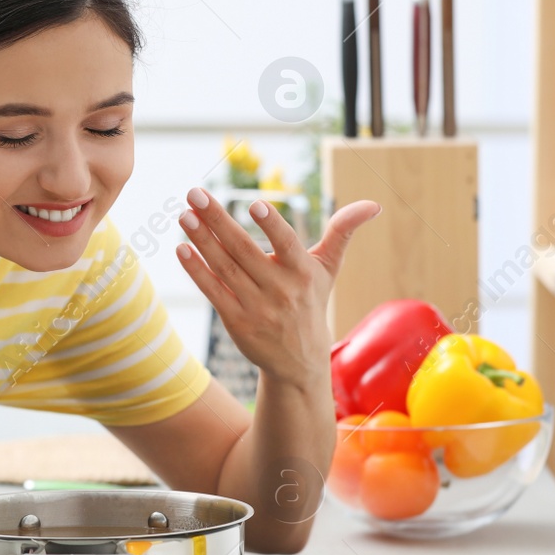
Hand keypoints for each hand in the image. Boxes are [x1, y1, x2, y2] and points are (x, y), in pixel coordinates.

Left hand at [175, 187, 380, 390]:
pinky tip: (182, 248)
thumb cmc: (311, 303)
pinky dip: (196, 271)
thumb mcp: (328, 269)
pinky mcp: (236, 323)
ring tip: (184, 215)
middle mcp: (280, 290)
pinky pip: (213, 292)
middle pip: (244, 250)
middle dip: (217, 219)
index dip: (271, 225)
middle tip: (194, 193)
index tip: (254, 204)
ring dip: (201, 240)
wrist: (300, 361)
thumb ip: (342, 232)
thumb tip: (373, 204)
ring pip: (224, 268)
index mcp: (303, 273)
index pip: (286, 244)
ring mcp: (256, 308)